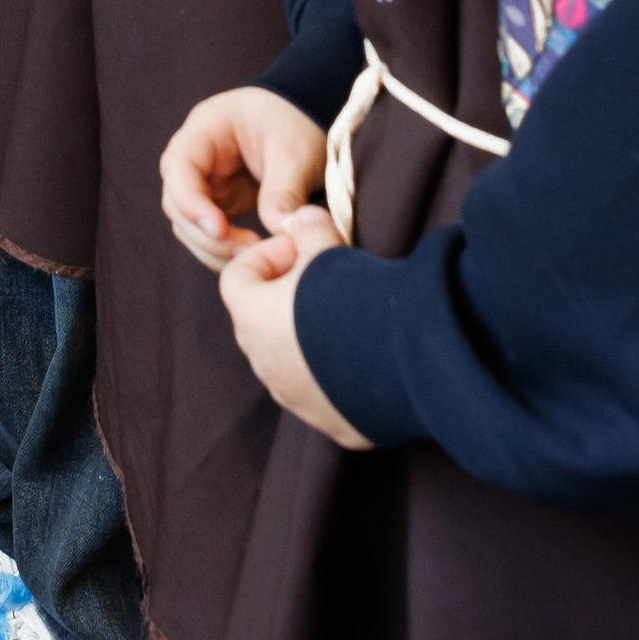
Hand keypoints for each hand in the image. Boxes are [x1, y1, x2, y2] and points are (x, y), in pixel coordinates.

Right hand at [161, 87, 328, 272]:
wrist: (304, 117)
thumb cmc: (295, 122)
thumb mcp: (296, 151)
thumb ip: (284, 190)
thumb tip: (278, 231)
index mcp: (205, 130)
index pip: (179, 167)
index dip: (191, 201)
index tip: (220, 229)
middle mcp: (194, 157)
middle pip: (177, 202)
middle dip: (205, 233)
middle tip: (247, 253)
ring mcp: (204, 182)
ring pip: (188, 224)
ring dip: (213, 247)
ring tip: (254, 258)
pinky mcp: (218, 203)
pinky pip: (209, 233)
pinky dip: (225, 249)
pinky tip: (253, 257)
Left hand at [218, 211, 371, 447]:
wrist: (401, 362)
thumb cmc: (352, 299)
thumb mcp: (328, 249)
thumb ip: (309, 227)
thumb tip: (304, 217)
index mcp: (251, 317)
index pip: (237, 276)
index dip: (267, 254)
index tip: (302, 249)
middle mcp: (262, 362)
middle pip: (261, 317)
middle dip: (288, 295)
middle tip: (327, 280)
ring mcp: (292, 396)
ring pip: (288, 357)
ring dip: (308, 336)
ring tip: (348, 318)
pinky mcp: (327, 421)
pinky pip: (320, 391)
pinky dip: (332, 372)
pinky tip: (365, 355)